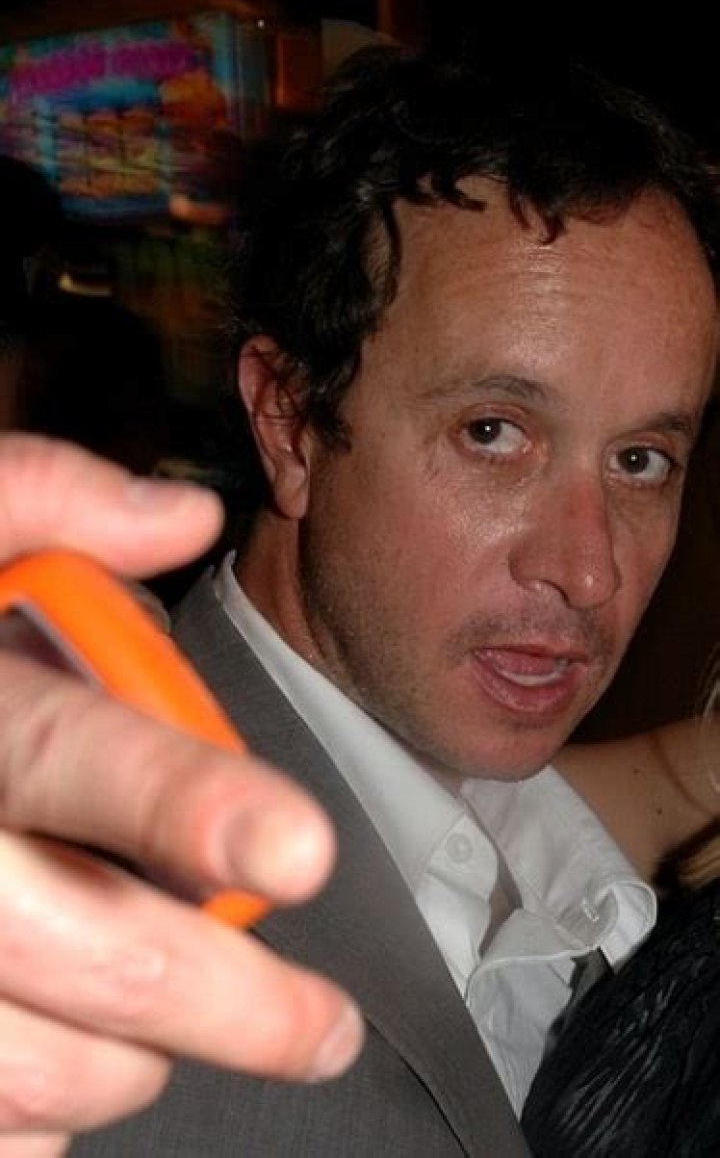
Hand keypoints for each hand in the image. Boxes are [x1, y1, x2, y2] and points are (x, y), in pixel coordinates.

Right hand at [0, 436, 362, 1156]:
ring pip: (31, 1064)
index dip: (181, 803)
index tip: (295, 850)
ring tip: (194, 1019)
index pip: (64, 753)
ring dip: (140, 1062)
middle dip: (229, 1002)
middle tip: (321, 1027)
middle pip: (84, 948)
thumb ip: (46, 500)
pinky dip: (47, 1115)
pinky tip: (78, 1062)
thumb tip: (181, 517)